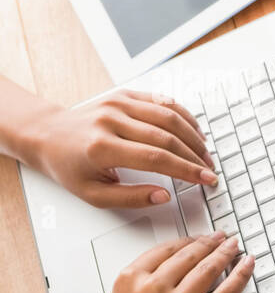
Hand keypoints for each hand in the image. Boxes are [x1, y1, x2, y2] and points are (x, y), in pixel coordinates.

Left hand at [27, 91, 216, 208]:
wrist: (47, 135)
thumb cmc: (70, 166)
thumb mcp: (94, 194)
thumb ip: (131, 198)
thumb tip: (164, 195)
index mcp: (102, 147)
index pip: (156, 158)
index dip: (186, 170)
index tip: (206, 180)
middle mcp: (111, 121)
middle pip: (167, 137)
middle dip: (195, 156)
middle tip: (209, 170)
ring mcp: (118, 104)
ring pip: (169, 116)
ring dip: (193, 136)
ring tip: (205, 153)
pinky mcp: (123, 94)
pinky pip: (161, 101)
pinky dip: (183, 115)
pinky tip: (194, 130)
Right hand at [91, 232, 253, 292]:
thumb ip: (138, 288)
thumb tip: (163, 275)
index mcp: (130, 281)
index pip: (165, 250)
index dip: (187, 242)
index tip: (198, 239)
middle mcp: (154, 288)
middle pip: (190, 256)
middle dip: (210, 243)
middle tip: (222, 238)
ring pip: (209, 269)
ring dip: (226, 254)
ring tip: (235, 247)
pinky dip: (240, 276)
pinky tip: (247, 265)